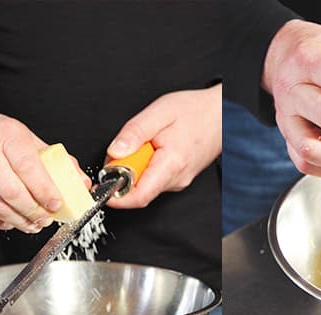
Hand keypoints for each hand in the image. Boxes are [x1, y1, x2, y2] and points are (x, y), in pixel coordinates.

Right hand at [0, 110, 90, 231]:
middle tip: (47, 219)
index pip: (28, 167)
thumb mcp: (31, 139)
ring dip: (20, 220)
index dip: (44, 189)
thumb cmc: (1, 136)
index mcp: (8, 136)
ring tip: (35, 224)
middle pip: (11, 191)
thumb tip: (83, 184)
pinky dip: (3, 222)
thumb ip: (59, 162)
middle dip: (33, 211)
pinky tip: (16, 221)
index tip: (57, 203)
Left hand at [104, 83, 220, 207]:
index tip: (99, 187)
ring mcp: (178, 181)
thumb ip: (134, 133)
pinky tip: (153, 148)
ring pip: (145, 184)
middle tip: (125, 147)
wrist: (221, 114)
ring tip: (144, 143)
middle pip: (137, 190)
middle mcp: (176, 180)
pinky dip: (145, 166)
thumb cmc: (195, 112)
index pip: (138, 196)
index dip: (114, 197)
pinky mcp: (178, 179)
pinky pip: (153, 179)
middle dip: (122, 173)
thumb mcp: (159, 112)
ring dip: (134, 168)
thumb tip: (114, 152)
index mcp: (171, 165)